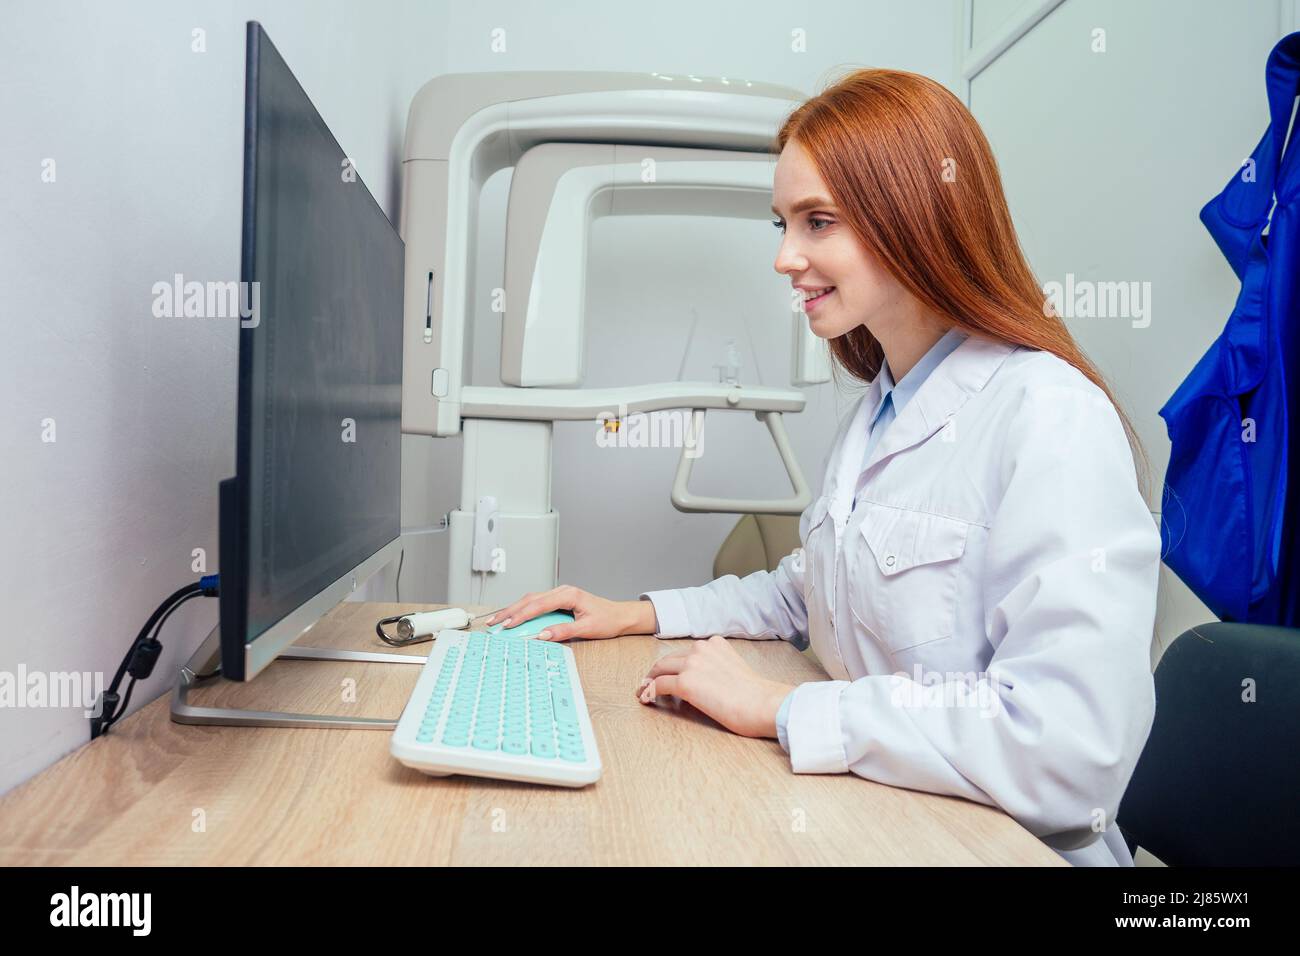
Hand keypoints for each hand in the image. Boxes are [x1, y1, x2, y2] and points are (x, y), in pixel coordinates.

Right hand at [481, 585, 649, 640]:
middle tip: (493, 622)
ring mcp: (559, 594)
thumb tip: (542, 635)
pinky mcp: (558, 601)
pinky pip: (536, 604)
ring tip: (497, 620)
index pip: (539, 605)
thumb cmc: (608, 620)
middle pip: (530, 600)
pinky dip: (523, 611)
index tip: (508, 625)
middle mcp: (562, 591)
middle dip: (510, 611)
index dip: (521, 615)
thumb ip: (563, 631)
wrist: (620, 616)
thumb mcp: (587, 628)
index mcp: (569, 595)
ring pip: (530, 600)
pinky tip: (512, 617)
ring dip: (513, 610)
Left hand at [636, 635, 794, 738]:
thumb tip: (704, 682)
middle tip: (649, 682)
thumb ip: (717, 667)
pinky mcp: (685, 683)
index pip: (686, 652)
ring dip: (650, 680)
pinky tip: (646, 699)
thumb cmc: (756, 694)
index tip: (668, 673)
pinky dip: (650, 692)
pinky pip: (659, 686)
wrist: (763, 703)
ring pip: (660, 669)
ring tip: (644, 691)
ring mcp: (692, 664)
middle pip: (669, 659)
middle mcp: (701, 649)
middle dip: (657, 671)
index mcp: (714, 644)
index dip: (674, 664)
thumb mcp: (735, 668)